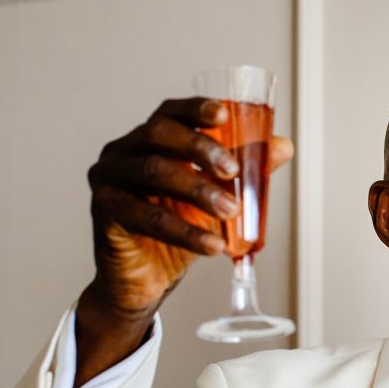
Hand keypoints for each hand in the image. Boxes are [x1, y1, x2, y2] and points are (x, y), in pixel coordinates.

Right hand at [74, 98, 292, 386]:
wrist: (145, 278)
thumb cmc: (177, 228)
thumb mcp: (214, 195)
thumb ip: (244, 169)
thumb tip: (283, 146)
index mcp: (149, 139)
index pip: (170, 113)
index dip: (195, 109)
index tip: (223, 115)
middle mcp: (124, 151)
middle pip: (159, 133)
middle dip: (200, 148)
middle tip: (232, 170)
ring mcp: (109, 178)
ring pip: (153, 171)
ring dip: (198, 190)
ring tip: (230, 209)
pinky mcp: (105, 211)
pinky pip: (148, 217)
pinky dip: (185, 231)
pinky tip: (211, 244)